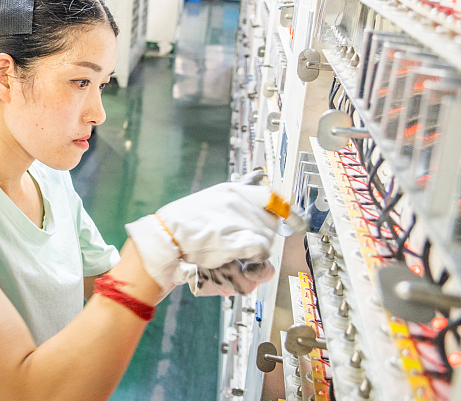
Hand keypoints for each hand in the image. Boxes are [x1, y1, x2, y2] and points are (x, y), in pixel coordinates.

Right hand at [124, 181, 279, 290]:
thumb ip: (229, 213)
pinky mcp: (238, 239)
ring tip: (241, 265)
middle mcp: (238, 201)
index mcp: (229, 191)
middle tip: (249, 255)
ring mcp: (239, 219)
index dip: (286, 209)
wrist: (163, 241)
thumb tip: (255, 228)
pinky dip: (254, 265)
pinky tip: (240, 268)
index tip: (296, 220)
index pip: (270, 195)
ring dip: (258, 257)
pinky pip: (261, 255)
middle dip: (262, 242)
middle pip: (270, 224)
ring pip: (267, 242)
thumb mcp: (205, 208)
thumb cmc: (179, 229)